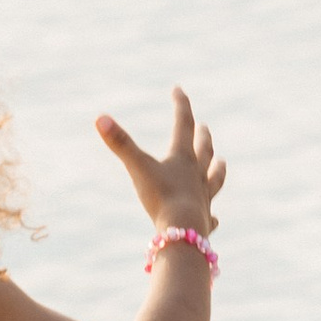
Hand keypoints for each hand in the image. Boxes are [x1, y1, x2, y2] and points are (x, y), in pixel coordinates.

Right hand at [96, 87, 225, 235]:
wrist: (183, 231)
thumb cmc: (161, 197)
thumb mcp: (137, 167)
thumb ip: (120, 143)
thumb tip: (99, 118)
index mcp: (182, 158)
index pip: (183, 124)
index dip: (181, 105)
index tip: (178, 89)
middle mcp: (196, 175)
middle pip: (203, 150)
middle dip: (202, 136)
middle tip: (204, 127)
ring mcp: (203, 197)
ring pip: (213, 179)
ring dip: (217, 169)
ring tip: (221, 162)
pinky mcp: (204, 220)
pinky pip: (210, 217)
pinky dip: (212, 217)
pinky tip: (215, 219)